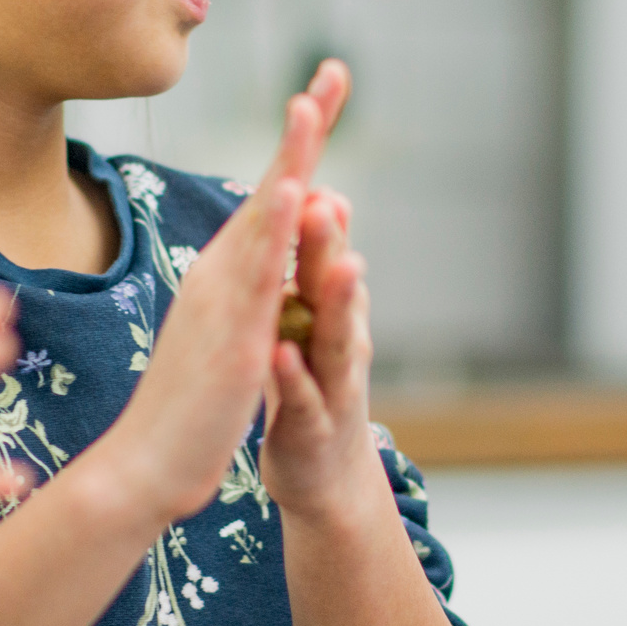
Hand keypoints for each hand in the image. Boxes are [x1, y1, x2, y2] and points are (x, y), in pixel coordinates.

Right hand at [87, 61, 348, 524]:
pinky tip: (298, 195)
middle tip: (334, 70)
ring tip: (312, 105)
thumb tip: (269, 260)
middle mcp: (222, 274)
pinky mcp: (232, 337)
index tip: (328, 88)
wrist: (147, 465)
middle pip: (272, 189)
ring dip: (289, 161)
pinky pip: (258, 276)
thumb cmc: (190, 405)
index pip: (274, 196)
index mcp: (228, 274)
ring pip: (264, 221)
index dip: (302, 143)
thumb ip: (251, 295)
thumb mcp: (230, 336)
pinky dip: (277, 230)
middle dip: (304, 129)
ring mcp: (224, 302)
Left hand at [260, 179, 389, 519]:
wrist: (324, 476)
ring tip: (343, 266)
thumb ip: (313, 262)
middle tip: (327, 194)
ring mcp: (330, 383)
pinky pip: (305, 398)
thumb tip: (316, 195)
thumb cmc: (311, 387)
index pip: (324, 246)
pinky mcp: (312, 427)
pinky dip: (296, 376)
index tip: (314, 149)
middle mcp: (338, 337)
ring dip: (340, 301)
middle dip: (332, 239)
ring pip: (337, 336)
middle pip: (334, 281)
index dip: (318, 199)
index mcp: (326, 308)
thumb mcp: (310, 319)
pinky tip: (283, 354)